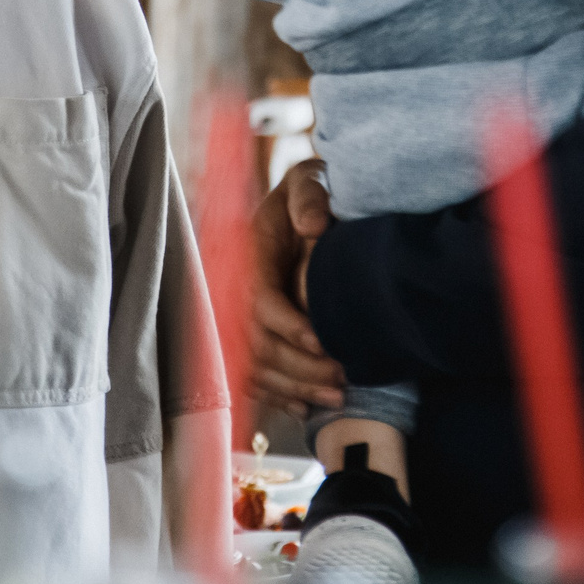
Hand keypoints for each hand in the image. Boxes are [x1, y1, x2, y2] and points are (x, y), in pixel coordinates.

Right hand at [249, 160, 344, 414]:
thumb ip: (310, 195)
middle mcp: (241, 287)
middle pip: (258, 344)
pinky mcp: (254, 333)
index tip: (324, 343)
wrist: (305, 201)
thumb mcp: (311, 177)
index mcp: (251, 252)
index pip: (260, 302)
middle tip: (342, 380)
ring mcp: (244, 314)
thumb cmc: (314, 190)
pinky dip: (281, 396)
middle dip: (299, 368)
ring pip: (256, 367)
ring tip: (337, 397)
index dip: (289, 327)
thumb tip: (313, 227)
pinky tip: (307, 407)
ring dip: (294, 388)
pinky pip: (256, 376)